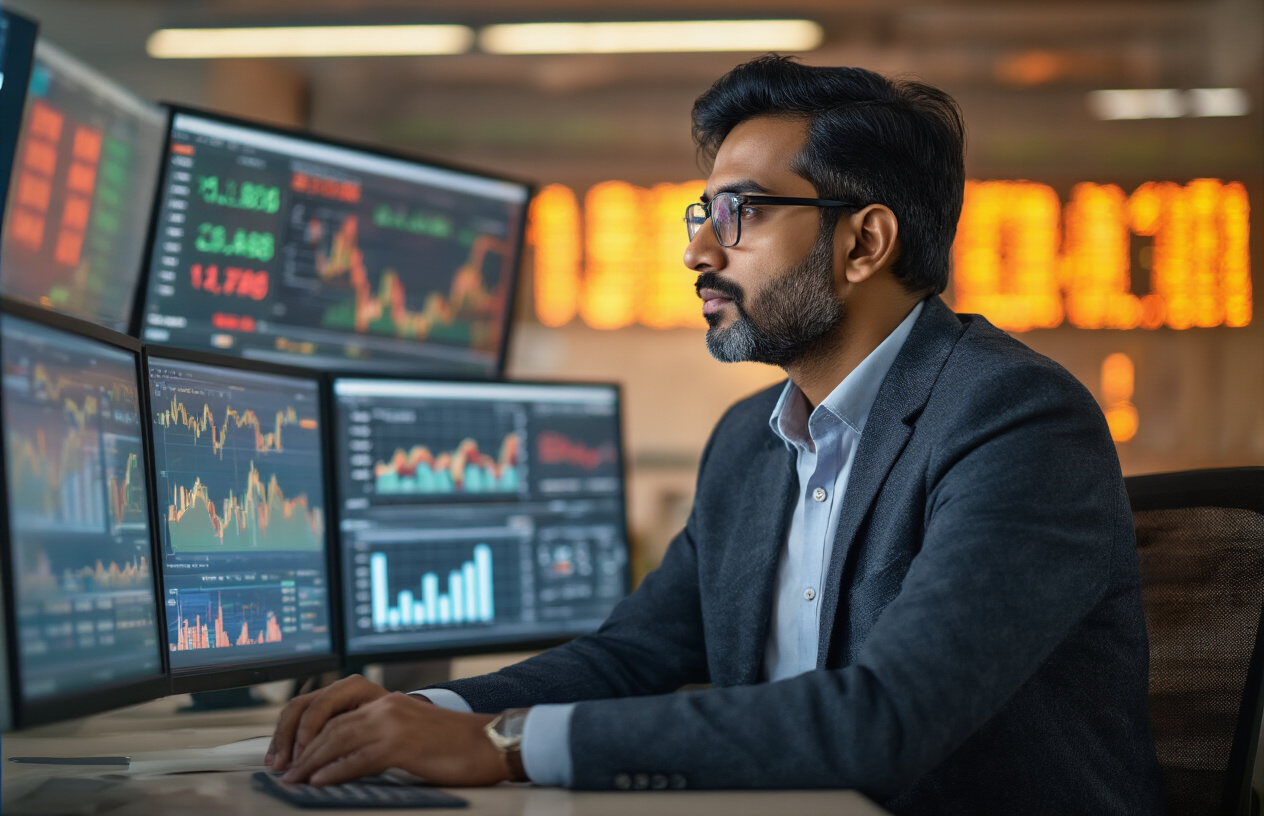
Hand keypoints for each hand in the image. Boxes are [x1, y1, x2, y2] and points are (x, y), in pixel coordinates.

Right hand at [266, 674, 394, 771]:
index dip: (307, 731)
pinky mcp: (318, 711)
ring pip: (292, 713)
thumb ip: (355, 745)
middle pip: (300, 706)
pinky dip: (284, 740)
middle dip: (288, 737)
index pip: (321, 705)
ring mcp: (325, 697)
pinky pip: (294, 721)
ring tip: (276, 764)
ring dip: (281, 740)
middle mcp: (336, 688)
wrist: (402, 720)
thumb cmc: (394, 726)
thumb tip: (327, 766)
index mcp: (354, 687)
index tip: (303, 756)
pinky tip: (277, 757)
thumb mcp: (380, 733)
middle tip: (284, 763)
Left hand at [277, 692, 506, 786]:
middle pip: (328, 723)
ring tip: (294, 778)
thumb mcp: (411, 732)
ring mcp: (393, 723)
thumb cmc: (454, 745)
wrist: (489, 742)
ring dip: (310, 761)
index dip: (305, 731)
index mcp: (386, 702)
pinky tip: (320, 781)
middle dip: (300, 748)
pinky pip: (358, 758)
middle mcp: (385, 706)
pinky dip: (335, 771)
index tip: (290, 753)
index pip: (332, 710)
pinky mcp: (401, 745)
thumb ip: (380, 736)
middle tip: (284, 770)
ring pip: (337, 738)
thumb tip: (344, 758)